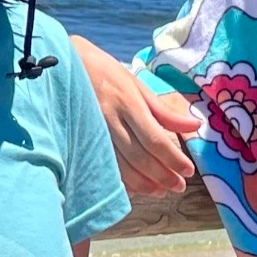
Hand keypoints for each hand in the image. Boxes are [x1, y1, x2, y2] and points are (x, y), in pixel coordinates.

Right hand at [72, 36, 201, 198]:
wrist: (62, 65)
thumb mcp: (135, 83)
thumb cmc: (103, 71)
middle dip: (162, 175)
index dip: (173, 158)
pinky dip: (120, 180)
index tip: (188, 171)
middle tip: (179, 187)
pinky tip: (133, 189)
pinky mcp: (82, 139)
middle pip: (140, 156)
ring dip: (143, 183)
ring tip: (160, 191)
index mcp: (127, 102)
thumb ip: (163, 110)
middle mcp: (110, 119)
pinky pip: (103, 166)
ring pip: (121, 166)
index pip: (155, 138)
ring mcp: (93, 131)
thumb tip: (194, 126)